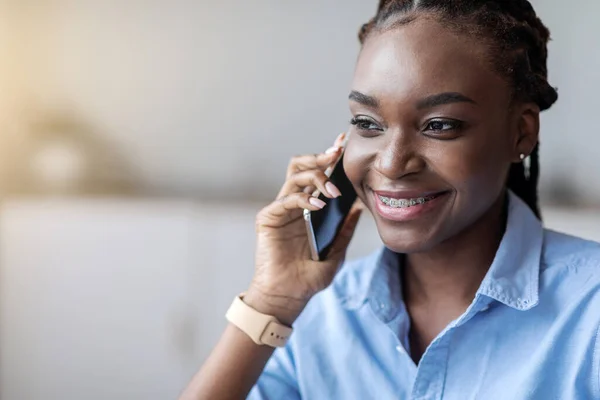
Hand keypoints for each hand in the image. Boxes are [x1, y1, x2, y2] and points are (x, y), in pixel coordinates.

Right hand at [245, 133, 362, 324]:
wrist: (288, 297)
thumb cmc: (309, 277)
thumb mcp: (335, 253)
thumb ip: (345, 230)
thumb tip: (359, 208)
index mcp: (308, 209)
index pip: (317, 175)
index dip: (329, 158)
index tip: (343, 144)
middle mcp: (293, 204)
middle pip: (302, 167)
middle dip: (320, 157)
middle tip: (337, 154)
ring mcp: (279, 210)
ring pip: (294, 177)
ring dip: (316, 177)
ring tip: (333, 189)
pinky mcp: (268, 219)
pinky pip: (286, 200)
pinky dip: (303, 199)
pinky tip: (318, 206)